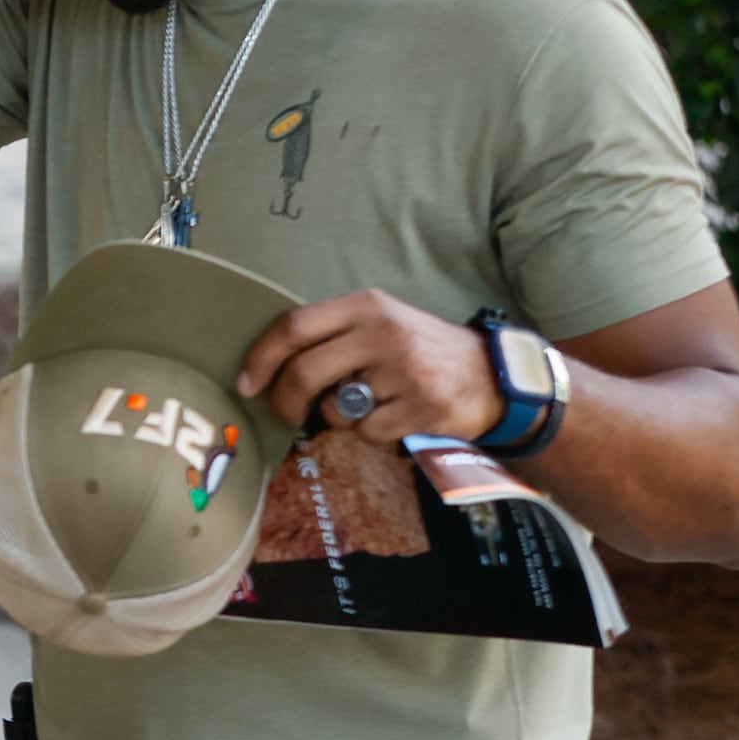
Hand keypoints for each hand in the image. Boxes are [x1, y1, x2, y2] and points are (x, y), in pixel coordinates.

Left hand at [235, 289, 503, 444]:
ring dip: (341, 417)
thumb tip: (271, 367)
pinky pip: (368, 432)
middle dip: (284, 401)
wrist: (491, 375)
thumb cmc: (422, 350)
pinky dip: (373, 433)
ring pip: (337, 409)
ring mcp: (404, 371)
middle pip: (305, 372)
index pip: (295, 326)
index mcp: (367, 306)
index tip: (246, 383)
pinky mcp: (420, 408)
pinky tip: (398, 417)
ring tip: (371, 404)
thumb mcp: (382, 323)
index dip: (262, 357)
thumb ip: (334, 335)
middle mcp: (383, 333)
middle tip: (284, 414)